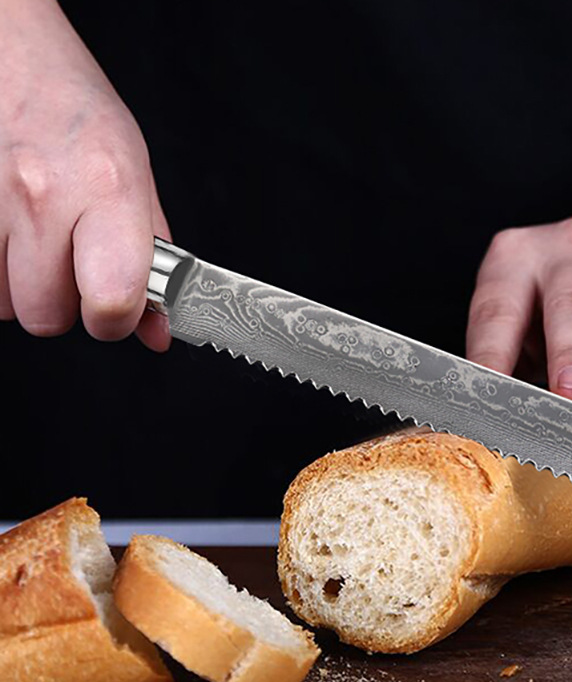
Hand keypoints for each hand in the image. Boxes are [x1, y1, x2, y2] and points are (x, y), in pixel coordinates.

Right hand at [0, 0, 169, 350]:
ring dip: (23, 286)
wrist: (12, 59)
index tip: (117, 307)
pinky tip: (10, 232)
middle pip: (46, 317)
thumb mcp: (137, 181)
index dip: (114, 319)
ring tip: (38, 237)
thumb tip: (156, 333)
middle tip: (70, 259)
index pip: (111, 300)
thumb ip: (152, 262)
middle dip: (62, 302)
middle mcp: (44, 196)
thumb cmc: (80, 118)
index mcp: (107, 191)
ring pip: (4, 306)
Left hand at [466, 216, 571, 415]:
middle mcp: (571, 247)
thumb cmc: (558, 304)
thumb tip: (497, 414)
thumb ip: (509, 358)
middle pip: (571, 304)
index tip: (491, 396)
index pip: (498, 311)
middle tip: (571, 393)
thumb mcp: (522, 317)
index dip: (492, 354)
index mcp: (517, 257)